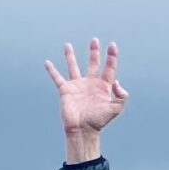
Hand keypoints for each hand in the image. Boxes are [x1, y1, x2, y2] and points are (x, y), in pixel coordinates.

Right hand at [47, 38, 127, 163]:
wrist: (82, 129)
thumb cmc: (99, 121)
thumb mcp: (115, 109)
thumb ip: (121, 95)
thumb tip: (116, 82)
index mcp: (103, 87)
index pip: (109, 68)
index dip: (111, 57)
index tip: (112, 45)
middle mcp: (90, 84)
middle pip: (93, 63)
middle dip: (94, 52)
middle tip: (95, 40)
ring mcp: (77, 86)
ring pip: (73, 67)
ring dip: (70, 56)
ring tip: (68, 45)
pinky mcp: (66, 90)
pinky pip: (57, 78)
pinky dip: (52, 70)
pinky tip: (47, 63)